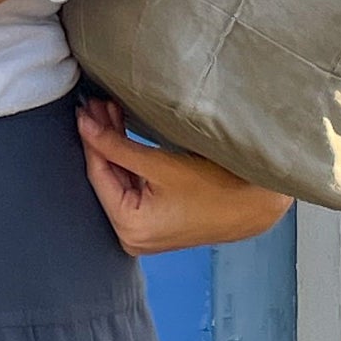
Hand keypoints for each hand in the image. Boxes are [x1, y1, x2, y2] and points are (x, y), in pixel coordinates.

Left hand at [76, 96, 292, 254]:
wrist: (256, 205)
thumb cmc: (216, 186)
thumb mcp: (161, 164)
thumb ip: (117, 146)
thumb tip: (85, 125)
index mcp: (129, 227)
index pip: (99, 175)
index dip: (91, 140)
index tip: (84, 111)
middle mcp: (130, 236)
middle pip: (107, 178)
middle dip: (103, 140)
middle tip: (96, 104)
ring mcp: (141, 232)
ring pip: (119, 180)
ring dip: (115, 147)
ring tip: (109, 111)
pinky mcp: (152, 223)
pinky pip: (132, 188)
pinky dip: (129, 162)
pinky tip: (123, 133)